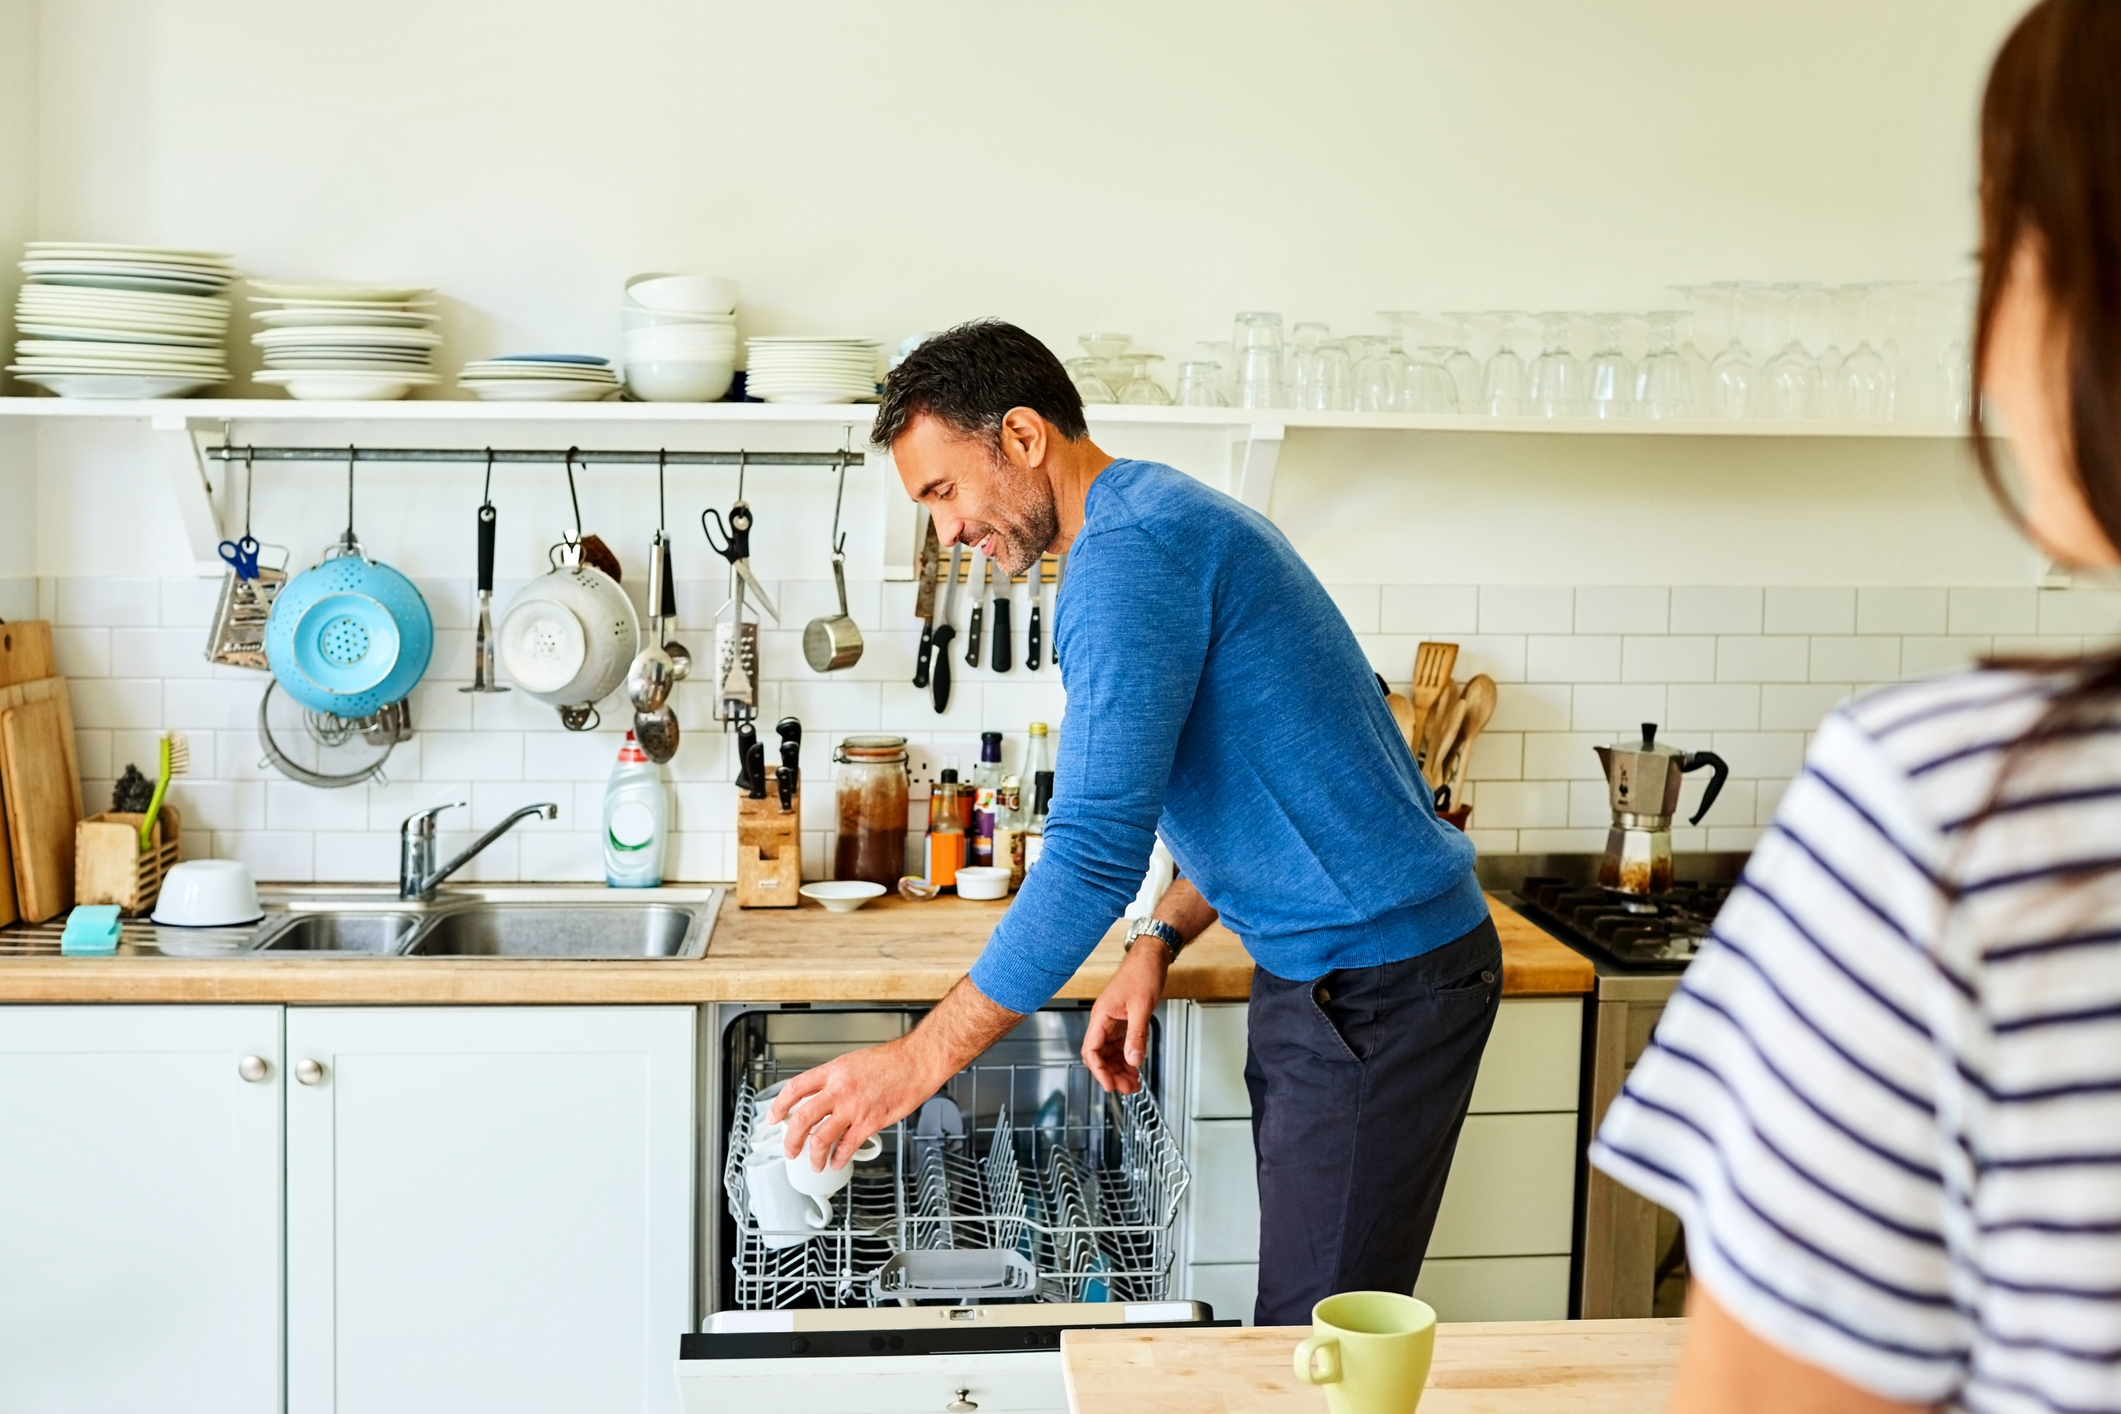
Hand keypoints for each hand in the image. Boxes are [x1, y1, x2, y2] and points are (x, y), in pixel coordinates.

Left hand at [767, 1034, 944, 1170]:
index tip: (773, 1117)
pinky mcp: (870, 1122)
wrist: (917, 1063)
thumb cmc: (891, 1061)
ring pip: (821, 1138)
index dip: (779, 1105)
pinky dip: (839, 1158)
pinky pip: (847, 1146)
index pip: (795, 1088)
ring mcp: (853, 1107)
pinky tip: (838, 1162)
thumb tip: (820, 1096)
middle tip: (790, 1149)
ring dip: (814, 1156)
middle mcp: (839, 1089)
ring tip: (814, 1163)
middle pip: (802, 1118)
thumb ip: (835, 1080)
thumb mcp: (853, 1062)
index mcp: (833, 1071)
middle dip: (791, 1140)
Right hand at [1083, 934, 1168, 1094]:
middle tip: (1127, 1088)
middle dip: (1111, 1074)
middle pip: (1100, 1056)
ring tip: (1133, 1083)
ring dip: (1120, 1069)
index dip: (1099, 1070)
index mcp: (1101, 1016)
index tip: (1110, 1085)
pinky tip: (1135, 1068)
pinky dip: (1127, 1059)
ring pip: (1110, 1053)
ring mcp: (1113, 1022)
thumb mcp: (1141, 1008)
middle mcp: (1104, 1021)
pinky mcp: (1123, 1022)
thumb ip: (1136, 1036)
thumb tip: (1133, 1060)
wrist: (1151, 957)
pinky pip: (1121, 1046)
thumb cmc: (1142, 973)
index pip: (1091, 1050)